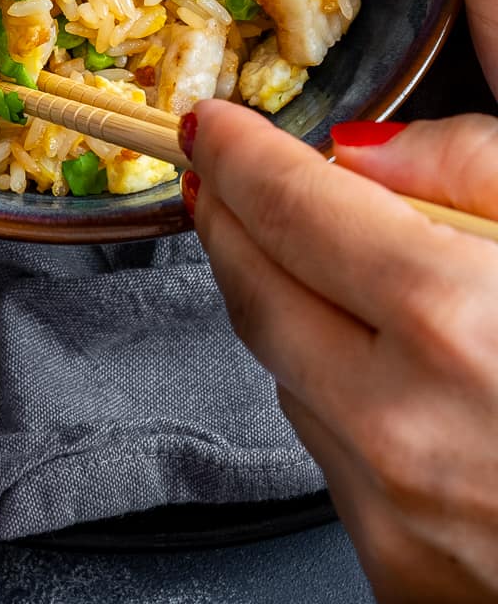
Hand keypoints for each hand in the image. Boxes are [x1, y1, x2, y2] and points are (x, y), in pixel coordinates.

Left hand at [185, 104, 497, 602]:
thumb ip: (470, 167)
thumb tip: (362, 153)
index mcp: (449, 321)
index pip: (286, 205)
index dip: (239, 151)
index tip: (215, 125)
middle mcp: (403, 427)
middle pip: (252, 290)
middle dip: (231, 220)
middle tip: (228, 175)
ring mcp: (397, 515)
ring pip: (288, 376)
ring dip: (295, 312)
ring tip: (345, 274)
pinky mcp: (401, 576)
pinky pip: (334, 457)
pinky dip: (348, 401)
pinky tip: (410, 380)